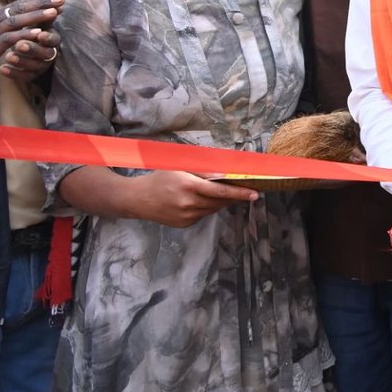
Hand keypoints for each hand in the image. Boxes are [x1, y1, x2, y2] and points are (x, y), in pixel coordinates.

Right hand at [0, 0, 61, 82]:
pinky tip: (37, 33)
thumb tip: (25, 1)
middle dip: (43, 4)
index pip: (21, 4)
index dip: (41, 1)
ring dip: (36, 16)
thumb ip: (8, 15)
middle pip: (21, 8)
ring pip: (17, 20)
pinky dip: (23, 35)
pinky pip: (9, 38)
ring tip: (54, 13)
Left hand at [0, 25, 60, 83]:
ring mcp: (41, 65)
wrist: (21, 53)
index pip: (54, 39)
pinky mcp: (31, 75)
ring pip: (35, 66)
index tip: (40, 34)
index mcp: (51, 39)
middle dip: (32, 48)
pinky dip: (13, 73)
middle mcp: (49, 53)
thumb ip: (32, 14)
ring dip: (22, 61)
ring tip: (8, 57)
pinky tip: (2, 69)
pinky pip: (24, 77)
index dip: (48, 37)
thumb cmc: (30, 34)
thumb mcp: (33, 23)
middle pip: (46, 53)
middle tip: (19, 45)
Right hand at [127, 171, 257, 227]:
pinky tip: (200, 200)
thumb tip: (225, 174)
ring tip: (220, 192)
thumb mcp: (179, 167)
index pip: (220, 191)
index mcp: (189, 186)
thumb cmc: (159, 178)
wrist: (137, 199)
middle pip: (220, 201)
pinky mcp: (184, 224)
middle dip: (234, 196)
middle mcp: (189, 203)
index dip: (239, 193)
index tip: (254, 194)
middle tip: (246, 190)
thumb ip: (202, 170)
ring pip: (213, 209)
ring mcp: (187, 216)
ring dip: (221, 201)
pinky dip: (207, 207)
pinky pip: (203, 215)